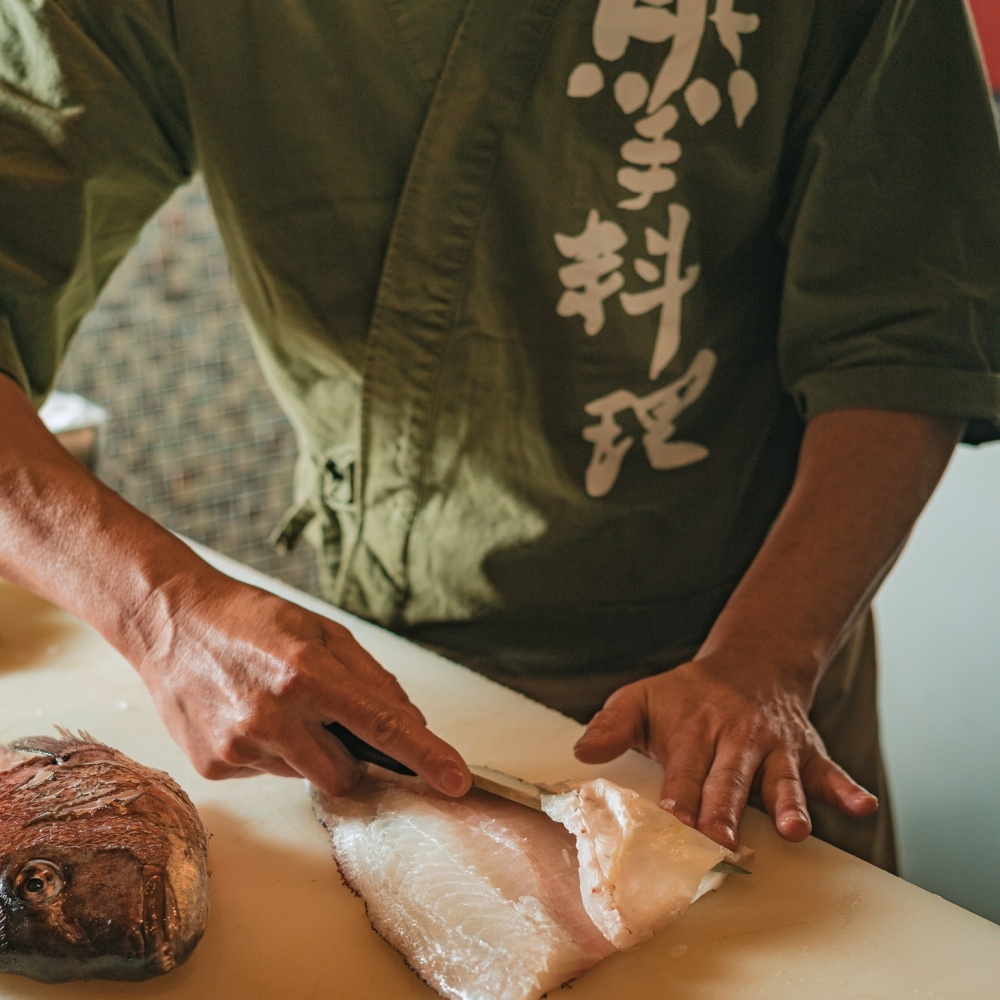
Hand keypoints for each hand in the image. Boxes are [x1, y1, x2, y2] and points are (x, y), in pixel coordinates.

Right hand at [128, 569, 470, 798]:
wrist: (171, 622)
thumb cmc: (253, 620)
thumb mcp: (322, 632)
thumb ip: (371, 679)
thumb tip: (411, 724)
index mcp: (307, 673)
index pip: (382, 726)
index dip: (425, 757)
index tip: (456, 782)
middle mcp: (273, 717)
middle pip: (346, 774)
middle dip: (351, 756)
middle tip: (327, 720)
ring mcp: (239, 747)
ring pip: (307, 776)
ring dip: (307, 751)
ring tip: (275, 707)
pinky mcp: (213, 767)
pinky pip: (268, 775)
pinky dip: (270, 753)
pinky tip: (247, 716)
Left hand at [572, 653, 877, 849]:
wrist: (749, 664)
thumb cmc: (686, 696)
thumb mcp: (642, 698)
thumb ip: (611, 724)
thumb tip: (581, 753)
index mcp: (694, 728)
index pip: (684, 766)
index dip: (679, 793)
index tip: (673, 819)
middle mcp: (737, 737)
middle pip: (730, 779)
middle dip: (725, 810)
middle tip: (721, 841)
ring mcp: (775, 746)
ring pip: (782, 777)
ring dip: (787, 803)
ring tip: (795, 829)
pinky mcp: (806, 752)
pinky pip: (829, 770)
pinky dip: (845, 788)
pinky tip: (861, 806)